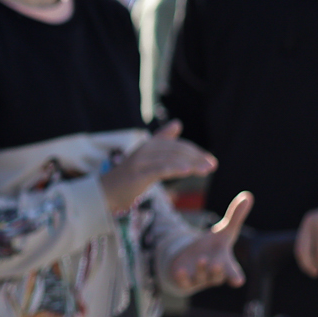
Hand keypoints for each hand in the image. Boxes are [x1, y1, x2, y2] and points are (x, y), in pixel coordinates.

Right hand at [99, 122, 217, 214]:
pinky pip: (160, 169)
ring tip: (206, 170)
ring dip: (191, 164)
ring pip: (170, 158)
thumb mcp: (147, 158)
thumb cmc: (128, 177)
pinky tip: (187, 171)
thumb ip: (162, 140)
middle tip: (212, 166)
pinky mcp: (138, 174)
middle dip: (196, 157)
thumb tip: (178, 123)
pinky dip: (175, 168)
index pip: (177, 145)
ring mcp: (140, 161)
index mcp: (149, 145)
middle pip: (176, 150)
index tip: (210, 161)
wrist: (104, 193)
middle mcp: (145, 149)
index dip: (195, 152)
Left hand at [166, 192, 253, 294]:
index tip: (238, 280)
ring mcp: (198, 279)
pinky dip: (182, 278)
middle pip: (217, 277)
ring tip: (202, 259)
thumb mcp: (224, 232)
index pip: (232, 272)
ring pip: (201, 278)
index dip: (235, 276)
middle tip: (217, 264)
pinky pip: (183, 283)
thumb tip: (248, 195)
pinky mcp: (184, 281)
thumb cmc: (212, 248)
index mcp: (224, 264)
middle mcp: (212, 274)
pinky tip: (180, 271)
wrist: (191, 260)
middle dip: (217, 271)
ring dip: (201, 269)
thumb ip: (236, 217)